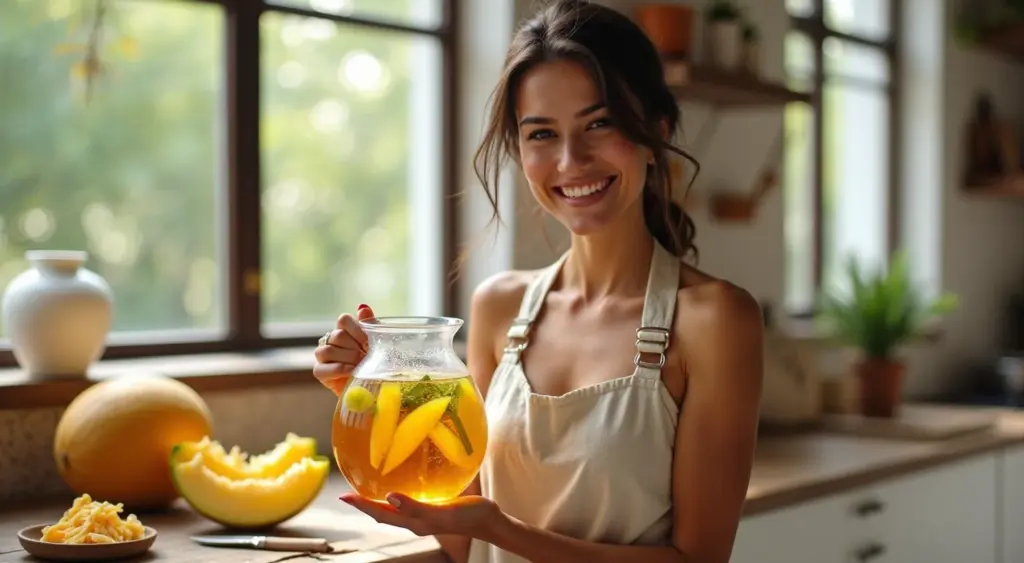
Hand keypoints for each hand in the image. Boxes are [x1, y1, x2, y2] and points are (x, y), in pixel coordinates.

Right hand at [313, 304, 373, 394]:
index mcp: (344, 330)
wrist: (370, 388)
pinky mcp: (320, 372)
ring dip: (347, 358)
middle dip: (355, 348)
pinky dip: (338, 370)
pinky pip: (322, 368)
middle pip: (337, 335)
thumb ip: (370, 324)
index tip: (368, 342)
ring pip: (328, 350)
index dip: (356, 329)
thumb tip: (362, 307)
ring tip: (360, 365)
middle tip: (367, 357)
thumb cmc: (373, 363)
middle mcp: (331, 340)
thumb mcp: (376, 343)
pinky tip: (351, 372)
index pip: (343, 319)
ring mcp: (323, 355)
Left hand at [340, 492, 504, 540]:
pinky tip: (399, 484)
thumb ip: (416, 506)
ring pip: (394, 509)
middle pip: (383, 513)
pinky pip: (407, 502)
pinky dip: (397, 495)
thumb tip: (389, 497)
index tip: (344, 495)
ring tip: (366, 487)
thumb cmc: (468, 515)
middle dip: (365, 503)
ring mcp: (423, 515)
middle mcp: (414, 520)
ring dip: (378, 500)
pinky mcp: (432, 507)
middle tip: (348, 491)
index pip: (380, 513)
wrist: (488, 520)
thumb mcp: (442, 511)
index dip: (362, 505)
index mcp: (413, 522)